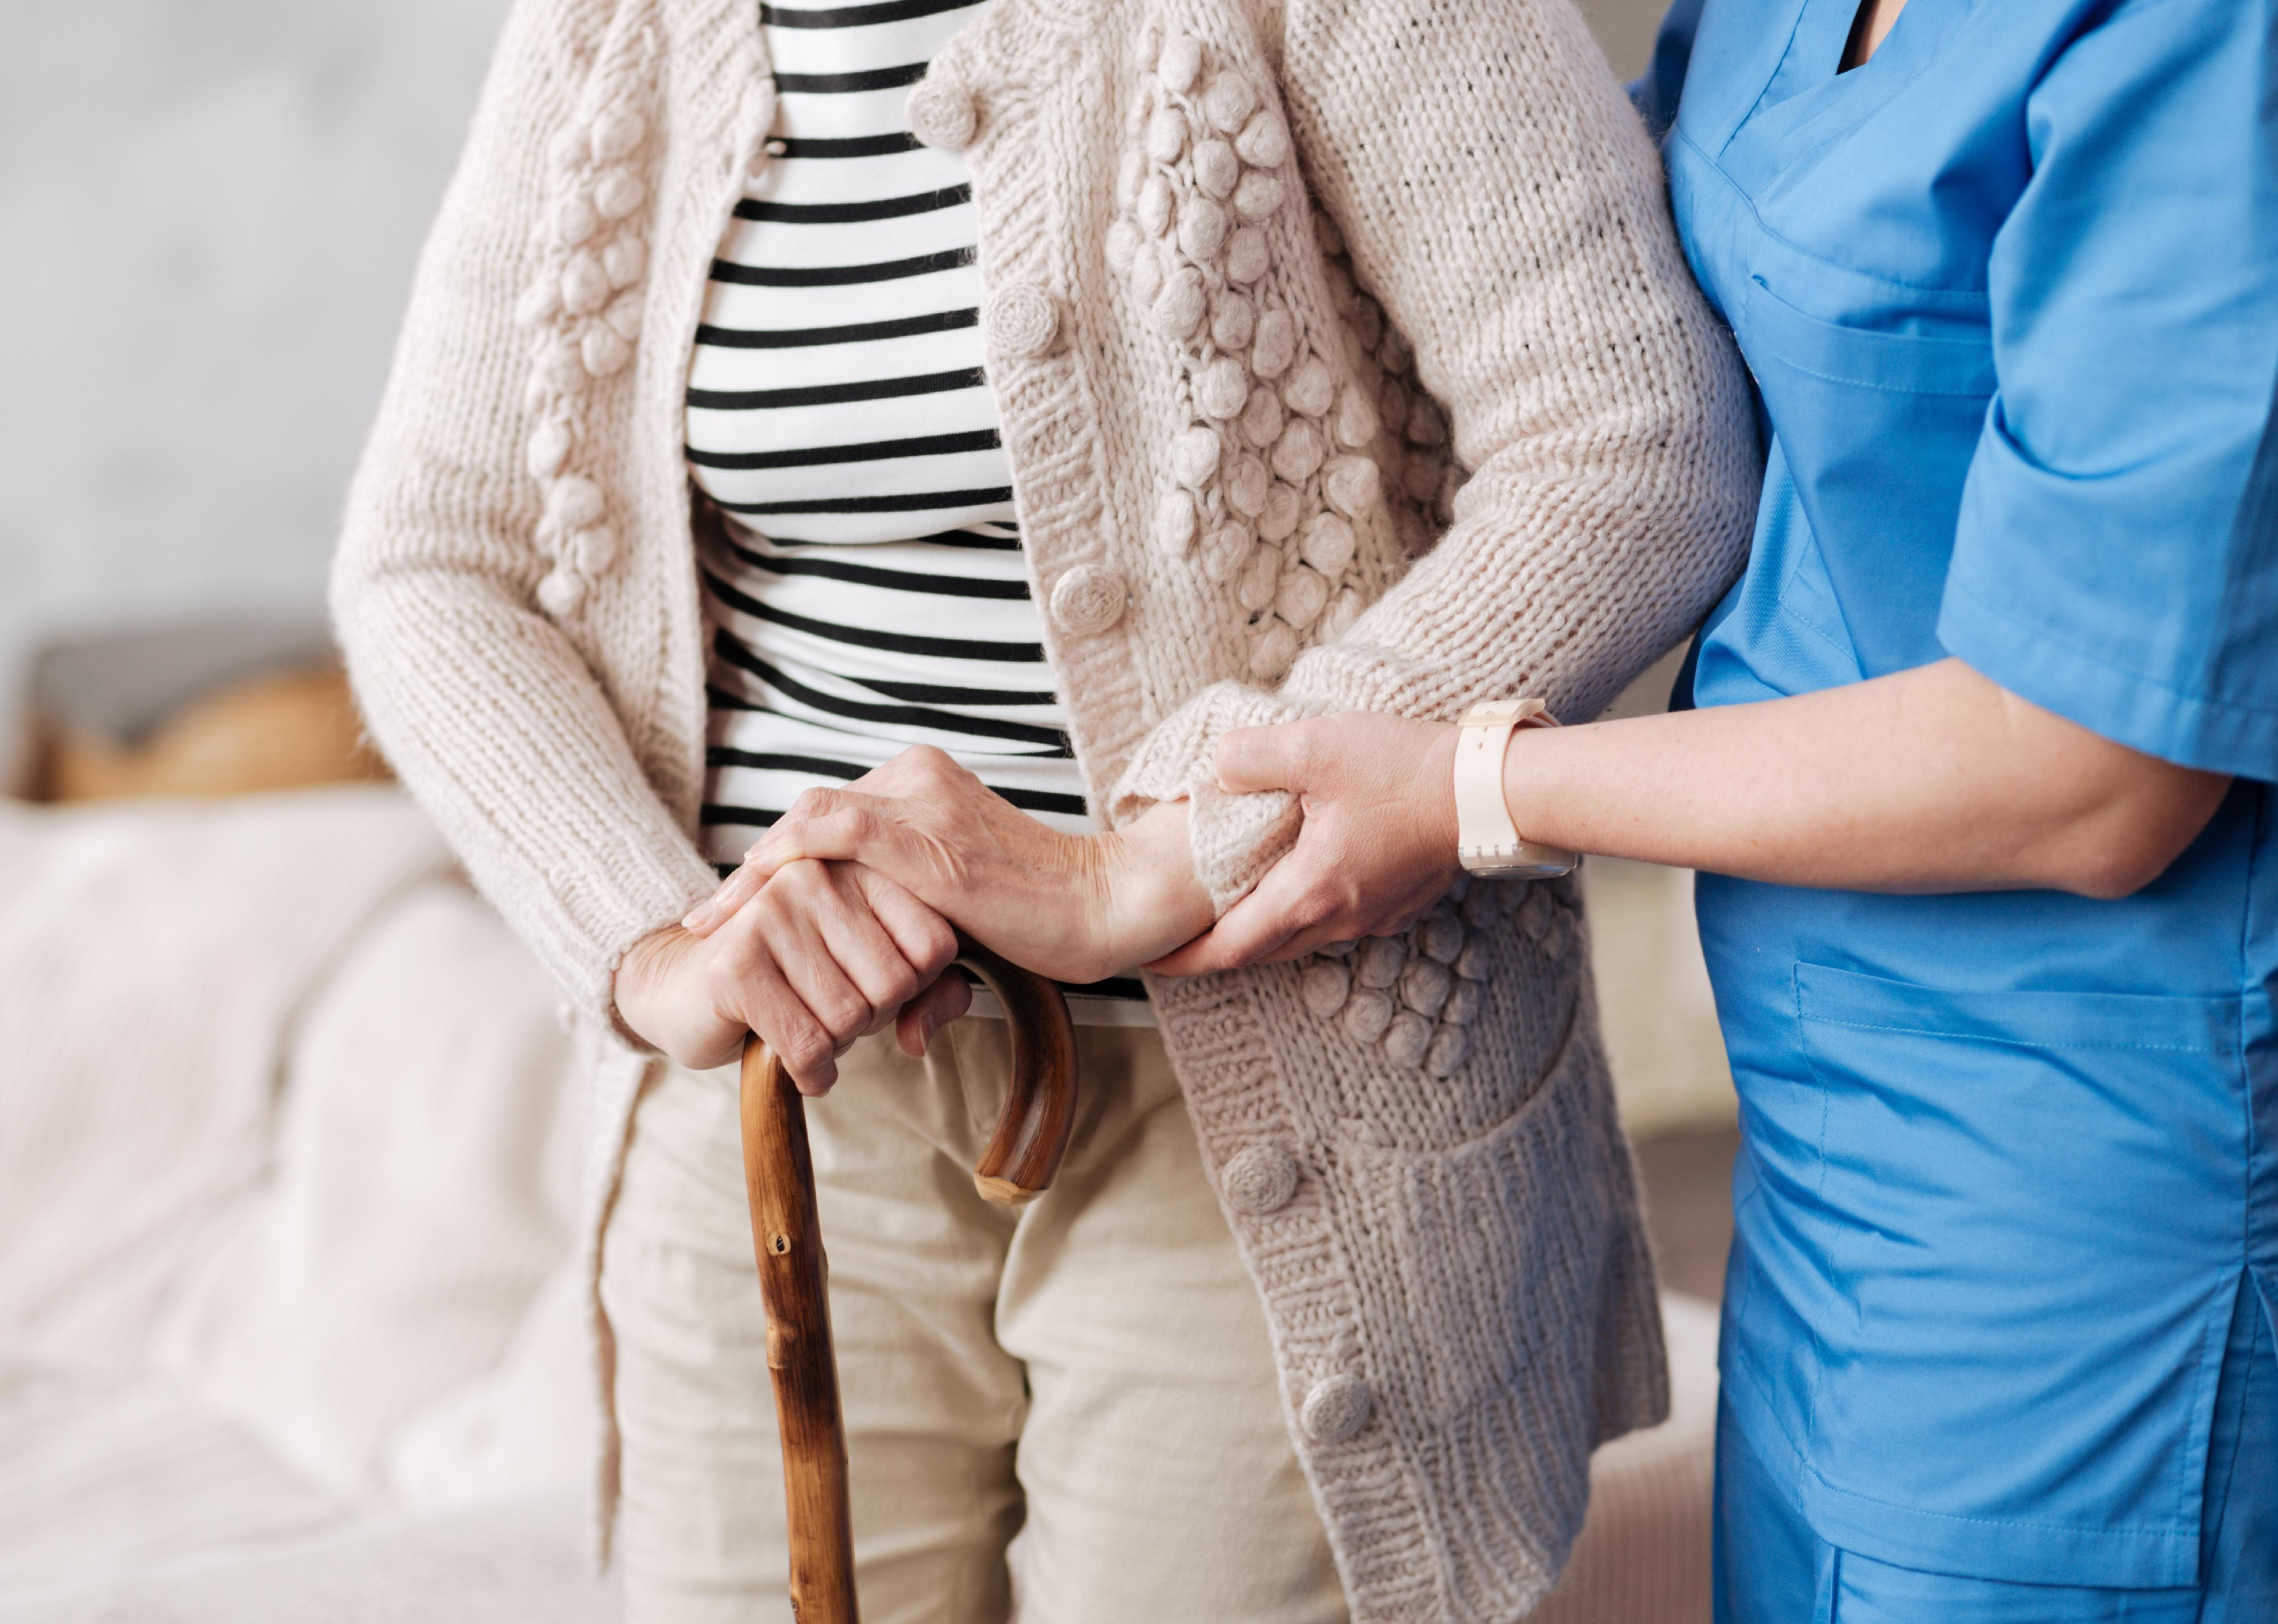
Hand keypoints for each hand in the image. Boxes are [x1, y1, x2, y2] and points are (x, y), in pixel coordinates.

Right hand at [614, 858, 969, 1092]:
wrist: (685, 987)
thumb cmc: (794, 980)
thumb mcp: (870, 975)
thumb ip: (930, 993)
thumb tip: (922, 1037)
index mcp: (857, 864)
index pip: (935, 944)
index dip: (917, 988)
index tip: (874, 986)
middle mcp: (815, 875)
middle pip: (896, 984)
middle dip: (873, 1019)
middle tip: (835, 1014)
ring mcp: (770, 912)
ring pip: (851, 1017)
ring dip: (838, 1046)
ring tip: (810, 1026)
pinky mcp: (735, 963)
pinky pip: (806, 1044)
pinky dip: (812, 1072)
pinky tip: (803, 1069)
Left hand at [681, 746, 1214, 984]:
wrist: (1107, 905)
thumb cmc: (1049, 921)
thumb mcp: (965, 926)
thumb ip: (921, 948)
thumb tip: (906, 1028)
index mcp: (923, 784)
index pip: (829, 816)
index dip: (777, 862)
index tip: (736, 908)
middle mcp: (916, 778)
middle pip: (809, 817)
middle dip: (754, 874)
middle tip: (707, 921)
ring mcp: (920, 803)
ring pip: (810, 822)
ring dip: (754, 877)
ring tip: (711, 921)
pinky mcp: (926, 838)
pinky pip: (833, 833)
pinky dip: (784, 861)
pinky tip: (750, 893)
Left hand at [1151, 712, 1461, 973]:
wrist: (1488, 789)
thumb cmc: (1406, 771)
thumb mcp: (1315, 747)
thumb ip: (1251, 757)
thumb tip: (1218, 768)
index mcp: (1310, 893)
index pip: (1231, 948)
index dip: (1186, 958)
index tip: (1152, 962)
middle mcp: (1341, 918)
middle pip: (1263, 950)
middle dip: (1218, 949)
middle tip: (1181, 938)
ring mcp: (1374, 915)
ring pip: (1302, 937)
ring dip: (1263, 929)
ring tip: (1231, 909)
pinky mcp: (1399, 901)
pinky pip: (1337, 919)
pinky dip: (1304, 910)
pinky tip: (1298, 878)